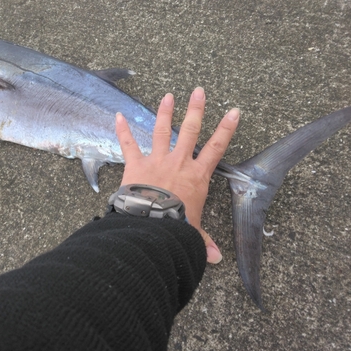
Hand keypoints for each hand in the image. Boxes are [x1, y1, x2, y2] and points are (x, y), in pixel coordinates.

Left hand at [115, 87, 238, 263]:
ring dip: (165, 112)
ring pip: (162, 130)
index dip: (226, 129)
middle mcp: (179, 162)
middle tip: (198, 91)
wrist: (150, 223)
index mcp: (196, 176)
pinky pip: (128, 144)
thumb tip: (214, 260)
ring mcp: (157, 160)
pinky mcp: (135, 164)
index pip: (217, 148)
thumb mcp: (192, 232)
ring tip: (168, 95)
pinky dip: (122, 130)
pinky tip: (117, 115)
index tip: (233, 111)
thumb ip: (203, 242)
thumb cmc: (174, 225)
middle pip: (190, 130)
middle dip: (195, 110)